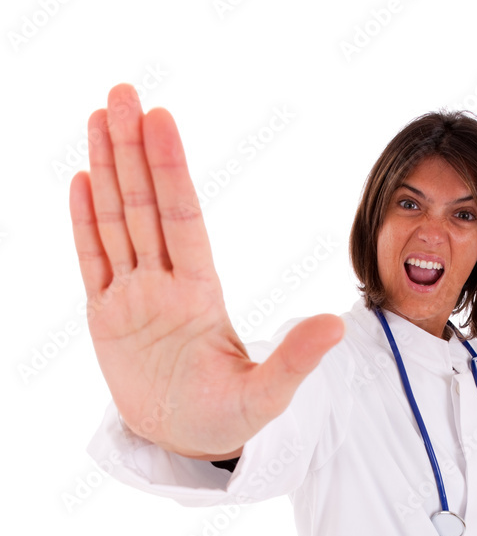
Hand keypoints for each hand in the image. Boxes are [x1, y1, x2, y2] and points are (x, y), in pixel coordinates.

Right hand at [69, 84, 344, 458]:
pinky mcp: (106, 317)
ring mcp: (134, 297)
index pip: (183, 219)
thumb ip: (294, 360)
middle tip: (123, 93)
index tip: (163, 122)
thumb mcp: (266, 395)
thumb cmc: (228, 420)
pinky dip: (85, 222)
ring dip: (107, 170)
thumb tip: (335, 326)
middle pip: (145, 206)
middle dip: (134, 151)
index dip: (171, 172)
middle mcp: (166, 284)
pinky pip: (92, 260)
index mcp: (201, 294)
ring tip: (101, 118)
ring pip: (116, 222)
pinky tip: (83, 179)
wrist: (188, 442)